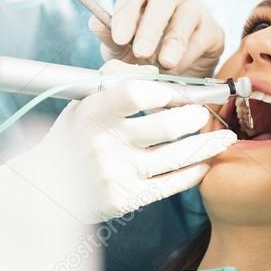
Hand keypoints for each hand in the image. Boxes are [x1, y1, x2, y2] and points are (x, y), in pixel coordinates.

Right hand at [0, 61, 236, 222]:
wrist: (45, 187)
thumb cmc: (73, 136)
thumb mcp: (83, 102)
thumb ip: (116, 80)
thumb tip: (157, 71)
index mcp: (91, 114)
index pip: (131, 94)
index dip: (160, 91)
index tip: (176, 93)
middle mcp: (104, 145)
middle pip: (164, 127)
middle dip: (192, 117)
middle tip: (202, 114)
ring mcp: (116, 174)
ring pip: (175, 157)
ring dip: (207, 146)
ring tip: (224, 137)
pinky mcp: (126, 199)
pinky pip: (170, 184)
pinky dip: (193, 172)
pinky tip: (205, 162)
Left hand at [90, 0, 224, 77]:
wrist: (177, 74)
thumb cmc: (145, 55)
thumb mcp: (123, 50)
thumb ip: (110, 38)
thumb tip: (95, 23)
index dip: (124, 12)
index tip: (118, 38)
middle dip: (151, 27)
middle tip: (141, 52)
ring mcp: (194, 10)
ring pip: (185, 17)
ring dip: (173, 42)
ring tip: (165, 63)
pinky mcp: (212, 30)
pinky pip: (201, 38)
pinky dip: (188, 56)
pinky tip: (178, 69)